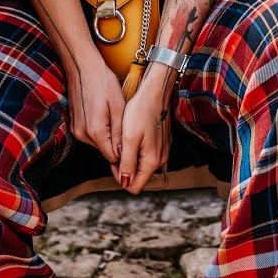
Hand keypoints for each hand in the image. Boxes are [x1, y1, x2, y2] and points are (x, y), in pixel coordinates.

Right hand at [68, 58, 124, 163]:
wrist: (82, 66)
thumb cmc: (102, 81)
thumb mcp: (119, 106)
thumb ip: (120, 133)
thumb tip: (123, 154)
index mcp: (95, 131)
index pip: (113, 157)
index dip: (125, 153)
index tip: (134, 143)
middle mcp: (82, 134)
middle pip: (105, 151)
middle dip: (117, 143)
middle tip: (126, 125)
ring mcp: (76, 130)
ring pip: (98, 143)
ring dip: (108, 135)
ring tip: (114, 116)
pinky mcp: (74, 125)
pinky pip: (91, 135)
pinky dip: (100, 129)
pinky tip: (105, 114)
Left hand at [115, 68, 173, 193]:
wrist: (155, 91)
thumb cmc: (141, 111)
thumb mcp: (129, 139)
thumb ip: (127, 163)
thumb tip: (125, 183)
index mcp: (152, 161)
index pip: (134, 186)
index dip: (120, 177)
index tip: (114, 159)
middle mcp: (161, 160)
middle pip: (138, 176)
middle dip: (125, 166)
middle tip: (119, 146)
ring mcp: (163, 151)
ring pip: (142, 164)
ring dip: (131, 156)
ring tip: (126, 138)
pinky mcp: (162, 142)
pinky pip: (147, 154)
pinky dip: (138, 148)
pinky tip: (134, 133)